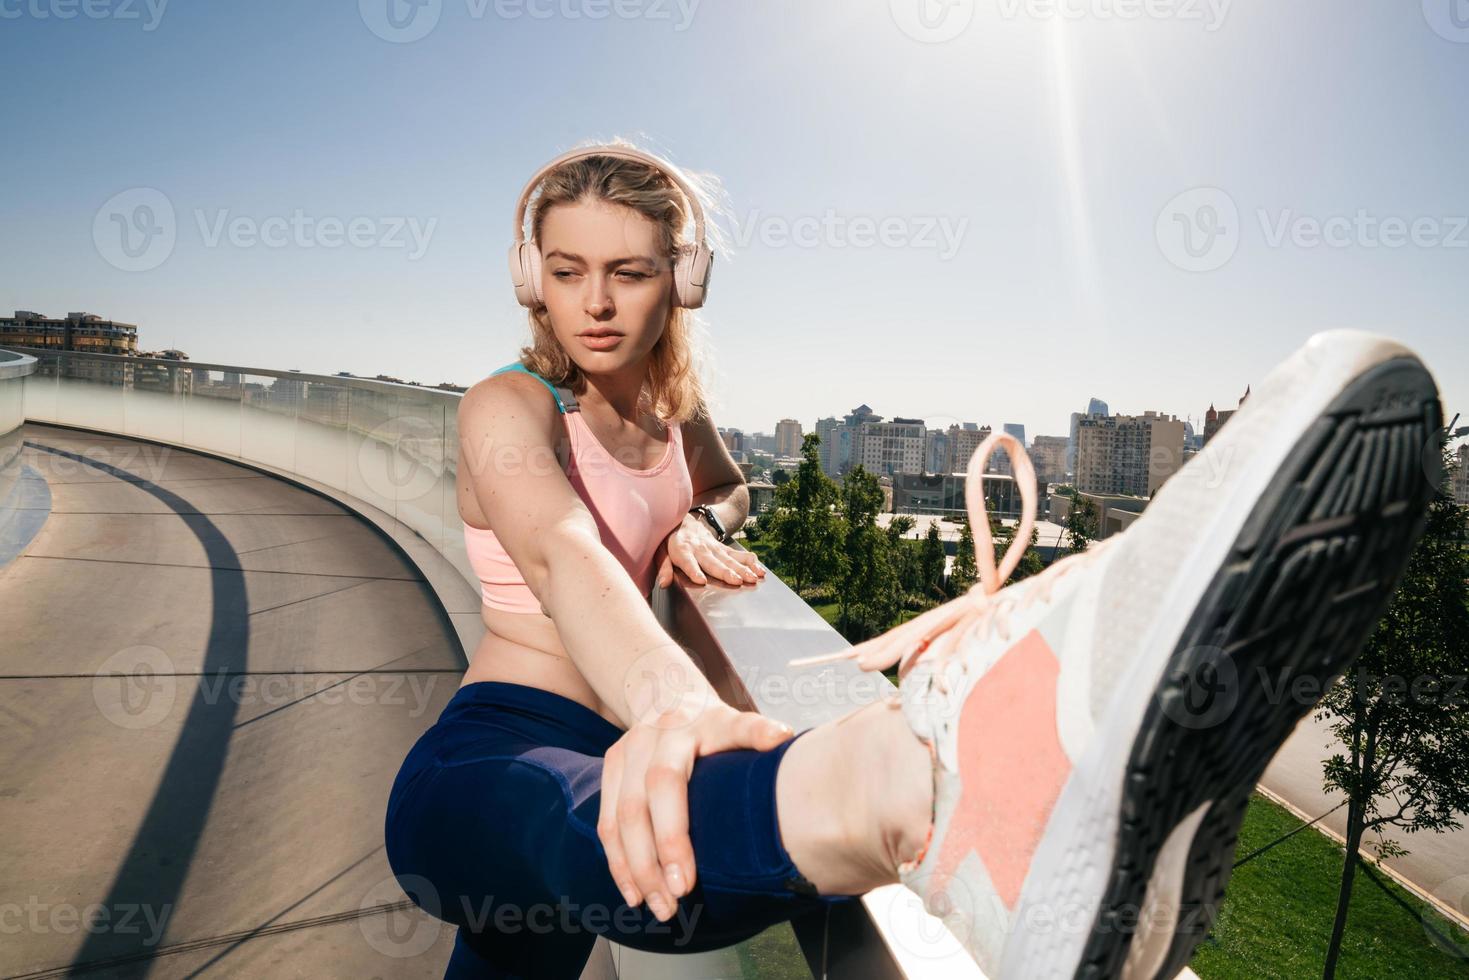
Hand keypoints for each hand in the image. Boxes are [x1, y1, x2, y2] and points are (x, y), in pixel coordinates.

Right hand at [597, 699, 792, 920]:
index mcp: (683, 730)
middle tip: (674, 902)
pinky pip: (606, 822)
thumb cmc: (715, 724)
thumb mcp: (737, 722)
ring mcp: (625, 753)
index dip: (674, 834)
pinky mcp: (610, 768)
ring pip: (618, 820)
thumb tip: (782, 736)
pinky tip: (633, 892)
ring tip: (657, 907)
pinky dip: (617, 862)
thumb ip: (756, 731)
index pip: (669, 782)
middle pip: (639, 807)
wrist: (670, 694)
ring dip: (634, 870)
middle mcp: (650, 739)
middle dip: (653, 861)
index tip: (687, 879)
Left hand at [655, 513, 766, 587]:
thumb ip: (664, 567)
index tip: (701, 580)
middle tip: (737, 581)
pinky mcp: (723, 548)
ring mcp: (714, 547)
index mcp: (682, 550)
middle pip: (713, 562)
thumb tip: (663, 583)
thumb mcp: (660, 551)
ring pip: (729, 559)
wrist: (682, 517)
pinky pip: (738, 555)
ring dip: (742, 569)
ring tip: (753, 578)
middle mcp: (700, 548)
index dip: (694, 571)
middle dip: (725, 572)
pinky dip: (750, 562)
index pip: (688, 562)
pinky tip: (760, 570)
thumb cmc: (668, 538)